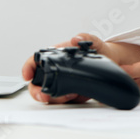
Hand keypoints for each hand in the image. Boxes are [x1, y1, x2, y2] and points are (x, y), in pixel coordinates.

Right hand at [21, 33, 139, 104]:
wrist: (112, 61)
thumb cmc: (98, 49)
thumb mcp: (94, 41)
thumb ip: (86, 38)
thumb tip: (76, 39)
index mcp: (56, 56)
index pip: (35, 62)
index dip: (28, 68)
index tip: (27, 76)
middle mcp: (56, 70)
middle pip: (37, 83)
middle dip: (37, 91)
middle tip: (45, 96)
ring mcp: (62, 82)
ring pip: (49, 95)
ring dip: (56, 97)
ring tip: (71, 94)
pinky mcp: (70, 92)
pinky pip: (63, 100)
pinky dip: (67, 100)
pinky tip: (76, 95)